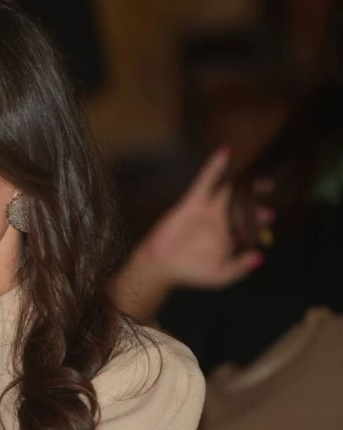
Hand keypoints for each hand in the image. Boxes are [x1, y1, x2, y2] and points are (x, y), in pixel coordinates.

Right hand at [137, 148, 271, 289]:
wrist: (162, 265)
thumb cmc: (191, 272)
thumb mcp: (219, 276)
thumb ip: (239, 267)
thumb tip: (260, 256)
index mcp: (232, 237)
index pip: (251, 224)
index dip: (261, 218)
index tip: (268, 214)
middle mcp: (223, 221)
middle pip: (244, 203)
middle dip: (257, 195)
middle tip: (268, 185)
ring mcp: (209, 210)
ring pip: (229, 190)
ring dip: (242, 180)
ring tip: (256, 171)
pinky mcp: (193, 202)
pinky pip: (205, 182)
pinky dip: (214, 168)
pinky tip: (224, 153)